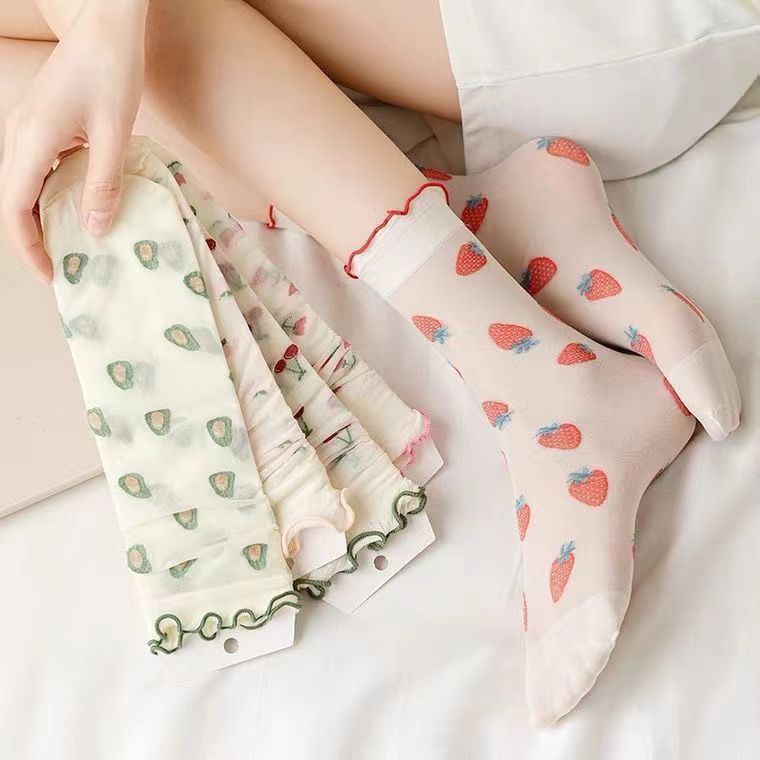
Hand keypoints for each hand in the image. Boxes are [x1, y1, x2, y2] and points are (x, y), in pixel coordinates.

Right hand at [0, 0, 147, 281]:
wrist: (107, 26)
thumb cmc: (113, 72)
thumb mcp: (115, 135)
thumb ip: (103, 184)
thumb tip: (96, 229)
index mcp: (32, 139)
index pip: (15, 207)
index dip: (29, 246)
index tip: (52, 275)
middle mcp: (20, 134)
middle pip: (14, 199)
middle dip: (34, 237)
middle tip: (65, 266)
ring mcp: (28, 127)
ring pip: (25, 185)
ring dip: (43, 217)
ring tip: (74, 245)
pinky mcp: (43, 123)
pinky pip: (39, 169)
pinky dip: (53, 195)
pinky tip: (80, 209)